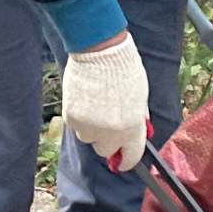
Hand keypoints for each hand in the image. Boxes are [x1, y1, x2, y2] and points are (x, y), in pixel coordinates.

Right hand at [61, 35, 151, 170]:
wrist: (99, 51)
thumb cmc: (124, 70)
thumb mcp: (140, 98)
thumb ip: (137, 121)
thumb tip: (134, 137)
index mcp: (132, 127)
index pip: (131, 156)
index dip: (127, 160)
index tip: (123, 160)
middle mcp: (110, 131)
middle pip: (105, 150)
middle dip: (107, 140)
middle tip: (108, 124)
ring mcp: (88, 125)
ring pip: (88, 138)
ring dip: (92, 129)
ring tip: (96, 106)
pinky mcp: (71, 117)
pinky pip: (76, 126)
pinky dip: (80, 118)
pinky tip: (85, 100)